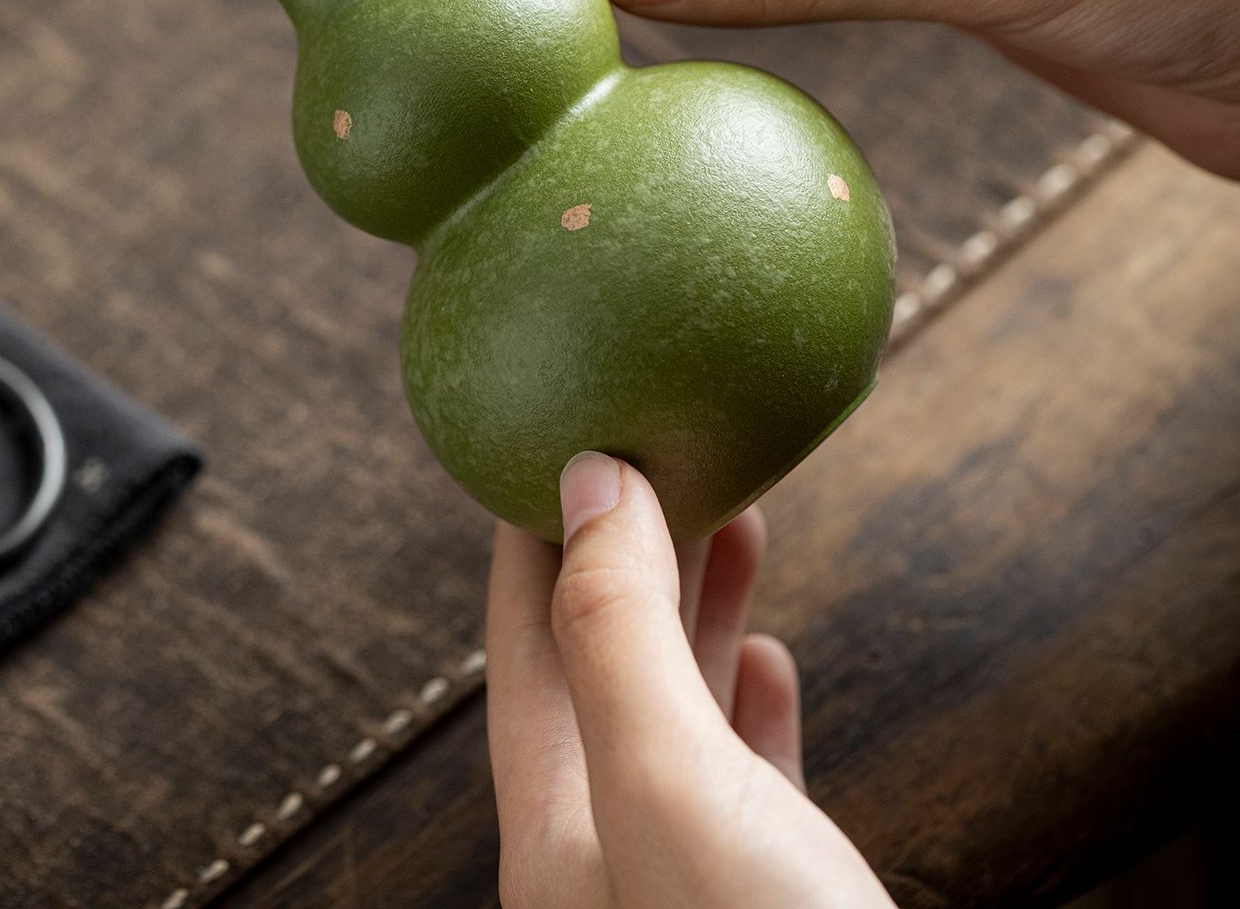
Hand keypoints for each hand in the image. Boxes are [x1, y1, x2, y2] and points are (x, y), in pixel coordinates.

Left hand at [486, 451, 893, 908]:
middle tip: (675, 450)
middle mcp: (604, 847)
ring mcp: (686, 872)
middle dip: (635, 544)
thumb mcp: (671, 785)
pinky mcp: (769, 891)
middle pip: (602, 654)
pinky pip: (741, 772)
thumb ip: (618, 635)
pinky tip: (768, 656)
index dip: (540, 525)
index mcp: (553, 822)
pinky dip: (748, 697)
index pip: (526, 632)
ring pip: (678, 702)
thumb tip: (588, 482)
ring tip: (737, 515)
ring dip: (699, 602)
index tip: (574, 432)